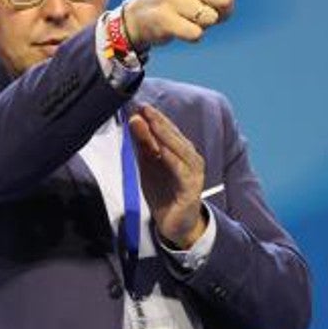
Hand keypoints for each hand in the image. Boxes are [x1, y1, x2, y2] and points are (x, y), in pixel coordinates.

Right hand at [122, 0, 250, 50]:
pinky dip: (194, 36)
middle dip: (221, 11)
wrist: (138, 16)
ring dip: (205, 25)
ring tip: (188, 19)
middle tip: (203, 11)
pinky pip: (197, 33)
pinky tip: (181, 29)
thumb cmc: (177, 0)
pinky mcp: (163, 17)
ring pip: (211, 18)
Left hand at [128, 104, 206, 248]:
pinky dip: (173, 159)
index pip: (167, 130)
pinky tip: (162, 151)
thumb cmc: (163, 191)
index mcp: (180, 151)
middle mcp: (190, 158)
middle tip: (144, 108)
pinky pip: (182, 172)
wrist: (174, 224)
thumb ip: (143, 143)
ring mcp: (193, 173)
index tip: (139, 105)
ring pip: (180, 150)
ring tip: (153, 122)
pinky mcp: (191, 189)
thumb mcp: (148, 165)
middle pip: (174, 136)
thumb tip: (134, 119)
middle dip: (158, 121)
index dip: (154, 117)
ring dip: (165, 135)